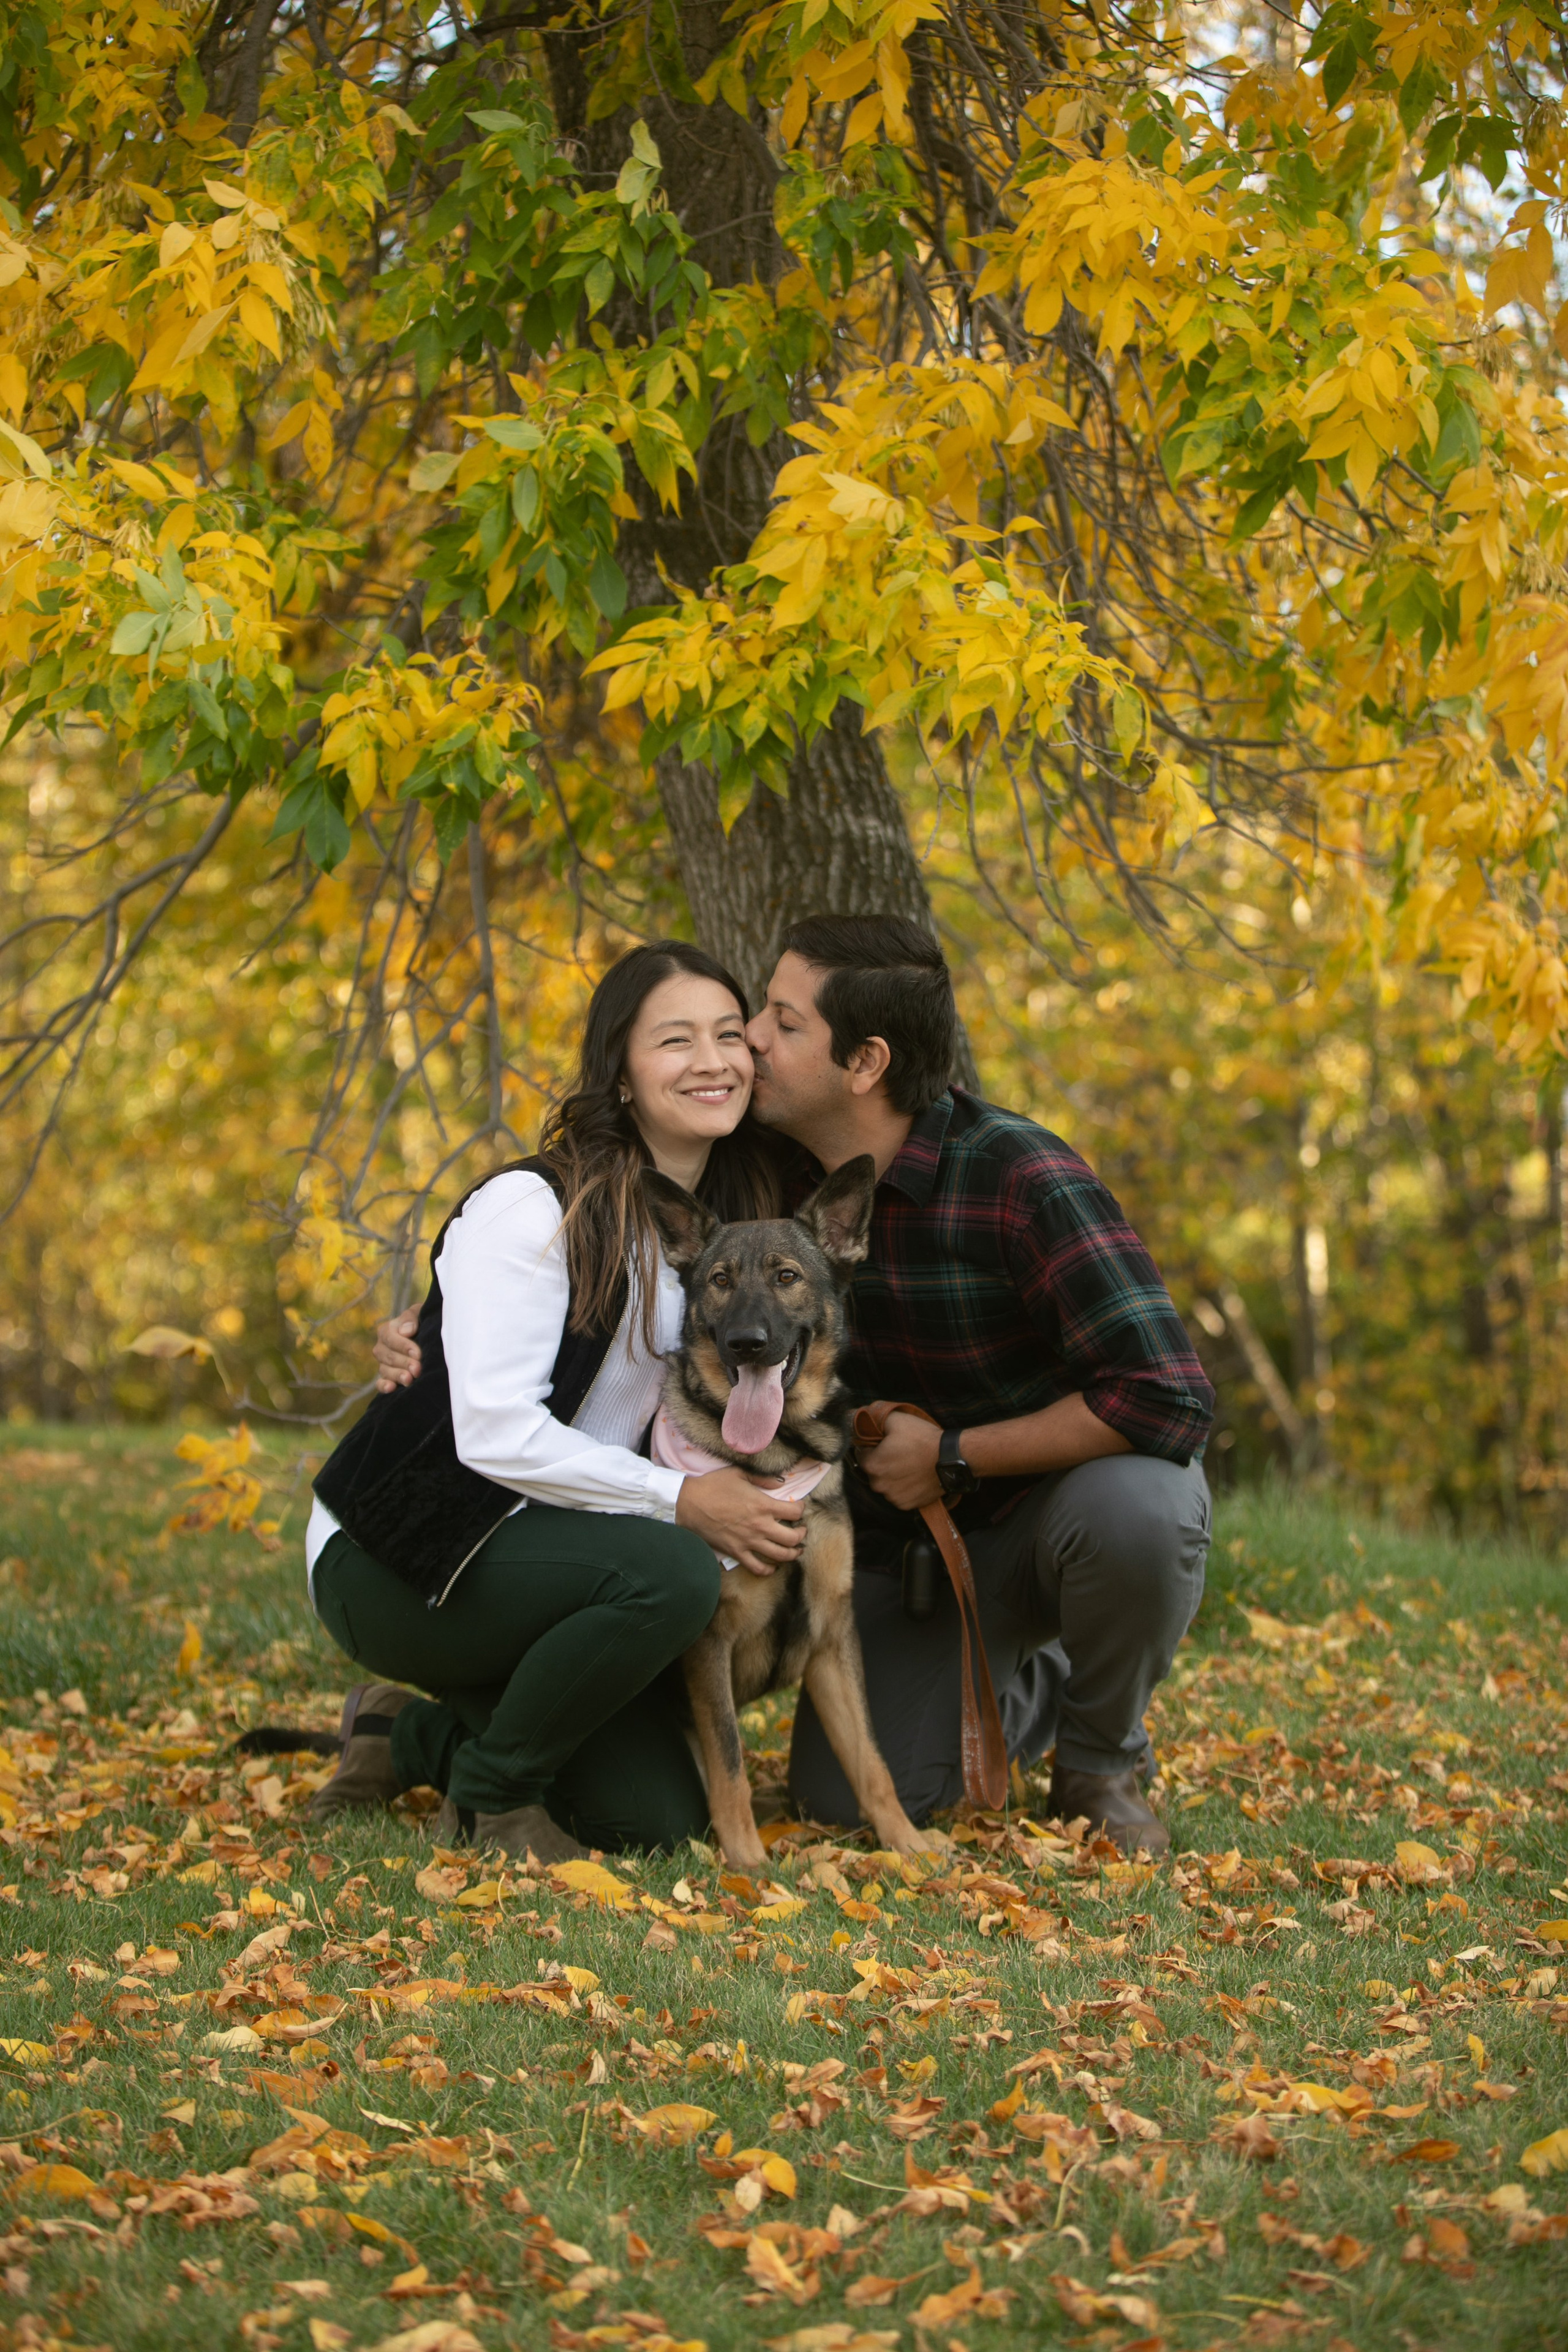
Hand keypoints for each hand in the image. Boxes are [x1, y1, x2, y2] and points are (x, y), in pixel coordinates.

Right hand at [374, 1308, 421, 1392]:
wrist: (427, 1336)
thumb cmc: (422, 1322)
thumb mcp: (419, 1313)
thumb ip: (411, 1318)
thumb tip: (406, 1331)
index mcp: (386, 1331)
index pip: (390, 1338)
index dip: (404, 1346)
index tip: (418, 1353)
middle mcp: (381, 1347)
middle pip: (389, 1356)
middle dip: (404, 1363)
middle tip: (417, 1369)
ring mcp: (383, 1363)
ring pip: (385, 1370)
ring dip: (397, 1375)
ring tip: (409, 1380)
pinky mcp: (386, 1377)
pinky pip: (380, 1383)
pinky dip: (384, 1386)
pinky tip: (391, 1388)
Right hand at [676, 1468, 806, 1577]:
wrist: (689, 1504)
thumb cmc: (713, 1486)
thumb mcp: (739, 1473)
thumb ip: (763, 1478)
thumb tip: (781, 1483)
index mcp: (763, 1505)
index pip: (795, 1512)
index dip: (801, 1509)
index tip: (799, 1508)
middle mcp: (761, 1526)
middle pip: (793, 1538)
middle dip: (802, 1535)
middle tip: (801, 1531)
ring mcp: (749, 1542)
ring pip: (781, 1556)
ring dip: (793, 1554)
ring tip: (795, 1550)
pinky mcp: (737, 1553)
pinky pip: (757, 1568)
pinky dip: (768, 1570)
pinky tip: (772, 1567)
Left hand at [858, 1409, 942, 1511]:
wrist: (950, 1459)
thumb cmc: (922, 1439)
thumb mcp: (896, 1420)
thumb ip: (873, 1418)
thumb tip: (858, 1416)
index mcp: (872, 1465)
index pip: (861, 1452)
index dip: (872, 1444)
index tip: (885, 1441)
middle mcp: (878, 1485)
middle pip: (873, 1469)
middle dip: (881, 1461)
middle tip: (899, 1451)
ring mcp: (892, 1497)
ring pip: (886, 1483)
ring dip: (892, 1475)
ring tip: (909, 1463)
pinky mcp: (906, 1505)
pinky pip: (898, 1494)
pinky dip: (903, 1487)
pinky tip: (914, 1476)